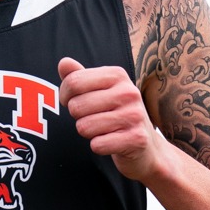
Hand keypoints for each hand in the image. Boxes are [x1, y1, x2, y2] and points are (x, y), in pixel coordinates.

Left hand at [59, 57, 165, 181]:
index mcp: (117, 75)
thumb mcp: (99, 91)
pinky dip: (99, 147)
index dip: (65, 96)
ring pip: (84, 127)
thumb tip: (64, 63)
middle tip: (93, 118)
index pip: (73, 82)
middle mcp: (128, 92)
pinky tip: (111, 142)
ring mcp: (134, 115)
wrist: (146, 146)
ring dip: (88, 133)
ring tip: (103, 130)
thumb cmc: (116, 114)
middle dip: (77, 117)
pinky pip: (97, 145)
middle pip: (76, 106)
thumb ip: (79, 77)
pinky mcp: (136, 139)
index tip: (72, 101)